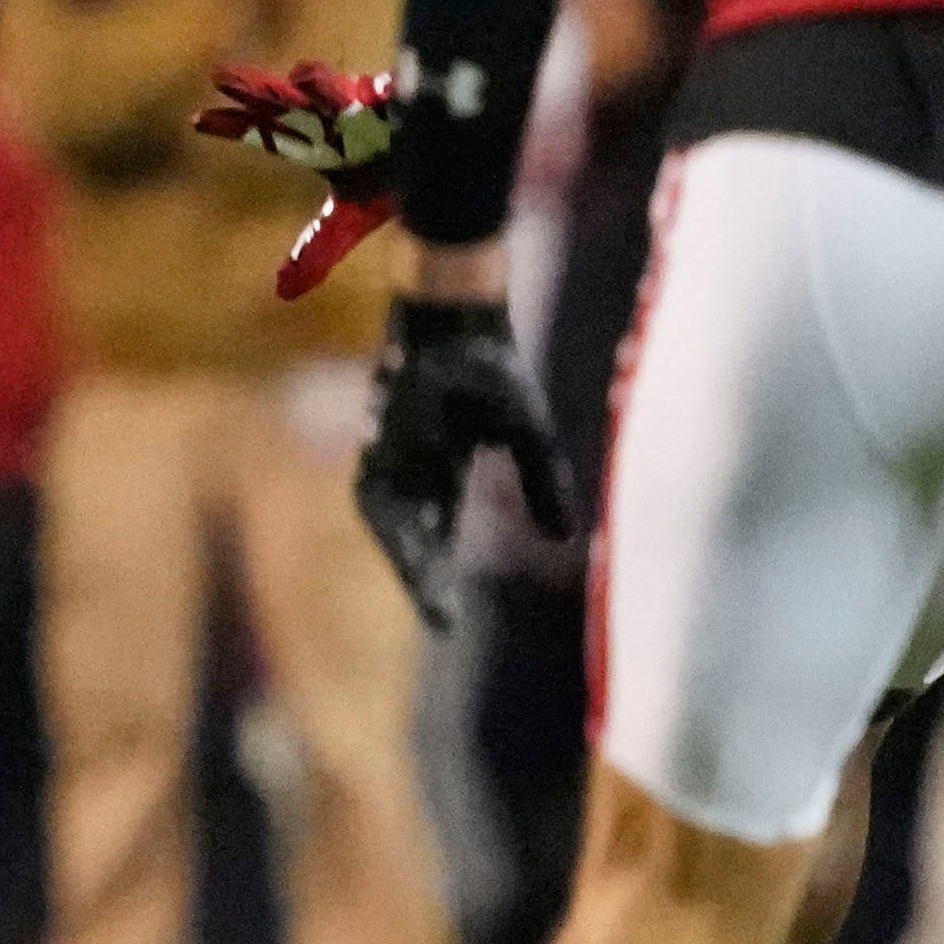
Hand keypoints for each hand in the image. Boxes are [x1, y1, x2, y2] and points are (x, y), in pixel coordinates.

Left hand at [197, 59, 398, 299]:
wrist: (446, 167)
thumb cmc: (394, 181)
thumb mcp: (351, 223)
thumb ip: (317, 252)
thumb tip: (282, 293)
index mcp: (316, 146)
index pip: (266, 135)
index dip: (233, 126)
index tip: (196, 120)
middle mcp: (334, 122)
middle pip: (288, 105)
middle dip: (259, 90)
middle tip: (221, 77)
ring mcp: (371, 110)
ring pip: (340, 94)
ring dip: (322, 86)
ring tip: (302, 74)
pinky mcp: (409, 108)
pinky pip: (396, 98)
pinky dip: (389, 97)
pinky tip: (381, 92)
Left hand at [355, 295, 576, 628]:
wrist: (459, 317)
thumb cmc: (492, 368)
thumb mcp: (528, 433)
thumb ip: (544, 483)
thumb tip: (566, 538)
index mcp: (443, 472)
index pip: (439, 538)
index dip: (437, 581)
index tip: (447, 626)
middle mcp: (411, 469)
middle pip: (411, 537)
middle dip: (422, 579)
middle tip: (441, 620)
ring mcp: (391, 452)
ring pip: (390, 520)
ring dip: (408, 555)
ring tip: (429, 590)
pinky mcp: (379, 434)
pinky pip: (377, 485)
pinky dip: (389, 516)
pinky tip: (404, 539)